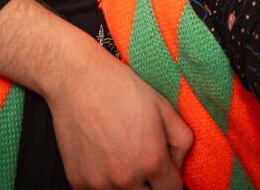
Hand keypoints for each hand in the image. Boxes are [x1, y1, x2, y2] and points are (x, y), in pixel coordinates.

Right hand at [46, 42, 192, 188]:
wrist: (78, 81)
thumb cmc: (120, 89)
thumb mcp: (164, 108)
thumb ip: (182, 142)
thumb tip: (179, 167)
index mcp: (151, 161)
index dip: (171, 179)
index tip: (165, 170)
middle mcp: (125, 178)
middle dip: (150, 183)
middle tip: (142, 159)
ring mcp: (99, 183)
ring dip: (127, 184)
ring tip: (121, 156)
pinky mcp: (78, 182)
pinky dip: (104, 182)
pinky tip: (103, 157)